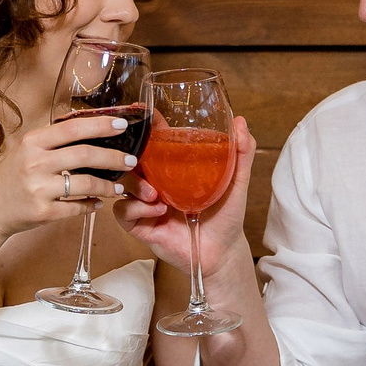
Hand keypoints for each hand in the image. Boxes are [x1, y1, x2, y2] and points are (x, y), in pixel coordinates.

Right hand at [0, 115, 138, 240]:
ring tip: (119, 187)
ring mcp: (39, 189)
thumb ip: (52, 140)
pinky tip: (98, 204)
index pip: (72, 128)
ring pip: (85, 184)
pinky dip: (91, 206)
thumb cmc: (11, 177)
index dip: (100, 125)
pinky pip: (76, 208)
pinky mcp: (43, 212)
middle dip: (113, 158)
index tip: (121, 124)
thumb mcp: (26, 150)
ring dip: (107, 186)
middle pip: (84, 155)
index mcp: (33, 143)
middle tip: (131, 160)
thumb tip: (89, 126)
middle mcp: (35, 163)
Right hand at [114, 115, 254, 277]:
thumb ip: (241, 153)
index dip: (144, 126)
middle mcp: (155, 182)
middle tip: (140, 154)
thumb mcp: (236, 181)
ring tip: (156, 194)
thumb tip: (241, 122)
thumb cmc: (226, 216)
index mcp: (172, 167)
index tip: (142, 113)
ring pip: (123, 183)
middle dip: (130, 154)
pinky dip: (136, 208)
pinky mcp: (140, 225)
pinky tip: (158, 211)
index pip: (153, 141)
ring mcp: (145, 203)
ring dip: (135, 185)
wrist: (223, 252)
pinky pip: (124, 211)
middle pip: (130, 159)